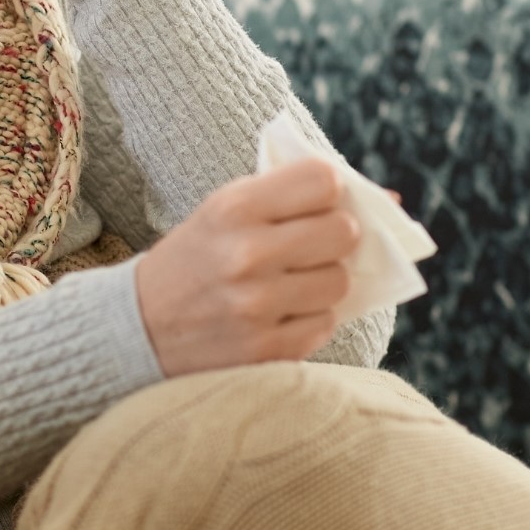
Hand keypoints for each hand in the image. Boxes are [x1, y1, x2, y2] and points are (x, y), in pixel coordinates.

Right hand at [133, 161, 361, 376]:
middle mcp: (247, 254)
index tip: (317, 203)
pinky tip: (278, 314)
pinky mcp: (265, 349)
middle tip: (310, 246)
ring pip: (339, 281)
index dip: (331, 190)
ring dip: (324, 282)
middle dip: (335, 238)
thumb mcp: (225, 211)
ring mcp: (257, 306)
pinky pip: (325, 323)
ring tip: (290, 284)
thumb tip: (392, 200)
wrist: (137, 327)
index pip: (324, 179)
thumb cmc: (197, 258)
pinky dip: (310, 318)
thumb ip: (293, 196)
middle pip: (343, 232)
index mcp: (235, 207)